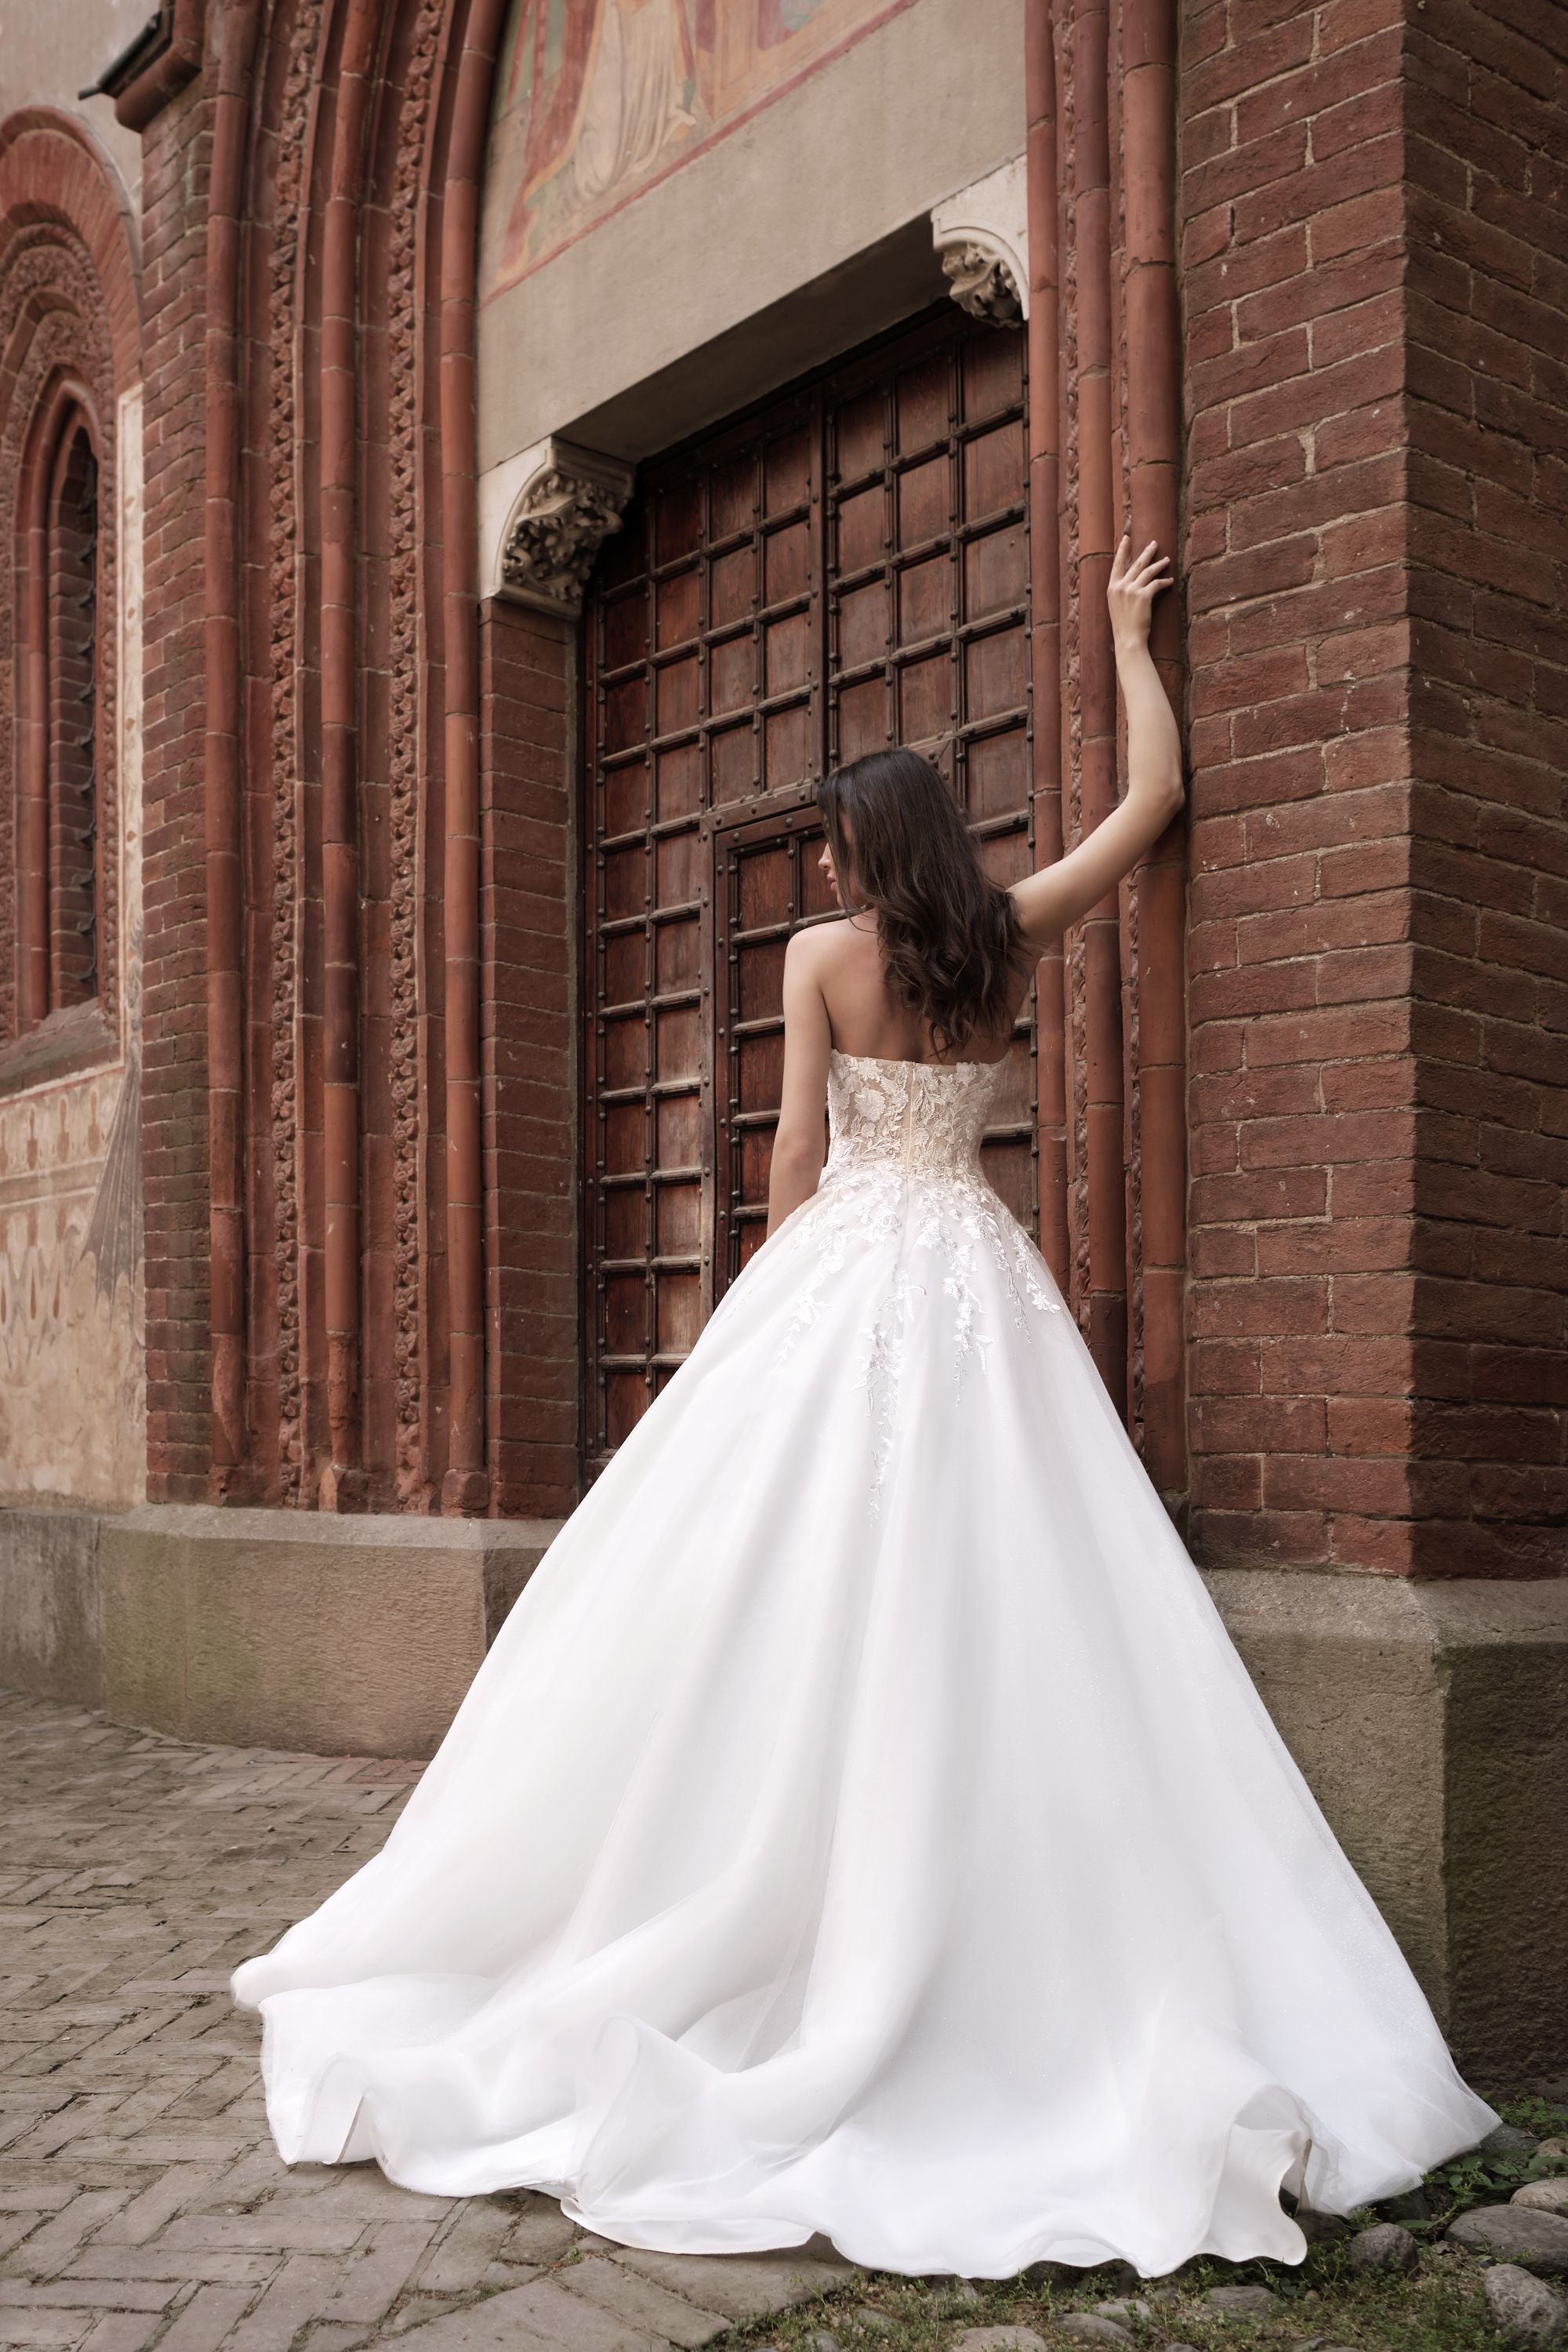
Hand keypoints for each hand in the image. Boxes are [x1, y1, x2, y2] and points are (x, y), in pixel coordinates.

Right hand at [1107, 534, 1170, 654]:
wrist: (1128, 640)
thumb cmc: (1124, 626)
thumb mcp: (1117, 606)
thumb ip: (1121, 592)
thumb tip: (1132, 581)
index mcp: (1112, 588)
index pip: (1117, 564)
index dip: (1122, 550)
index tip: (1126, 538)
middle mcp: (1120, 587)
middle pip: (1135, 563)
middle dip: (1146, 552)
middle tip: (1154, 543)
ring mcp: (1131, 590)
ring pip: (1148, 571)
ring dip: (1159, 564)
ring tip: (1167, 560)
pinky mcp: (1143, 596)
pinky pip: (1157, 583)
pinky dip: (1165, 581)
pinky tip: (1170, 580)